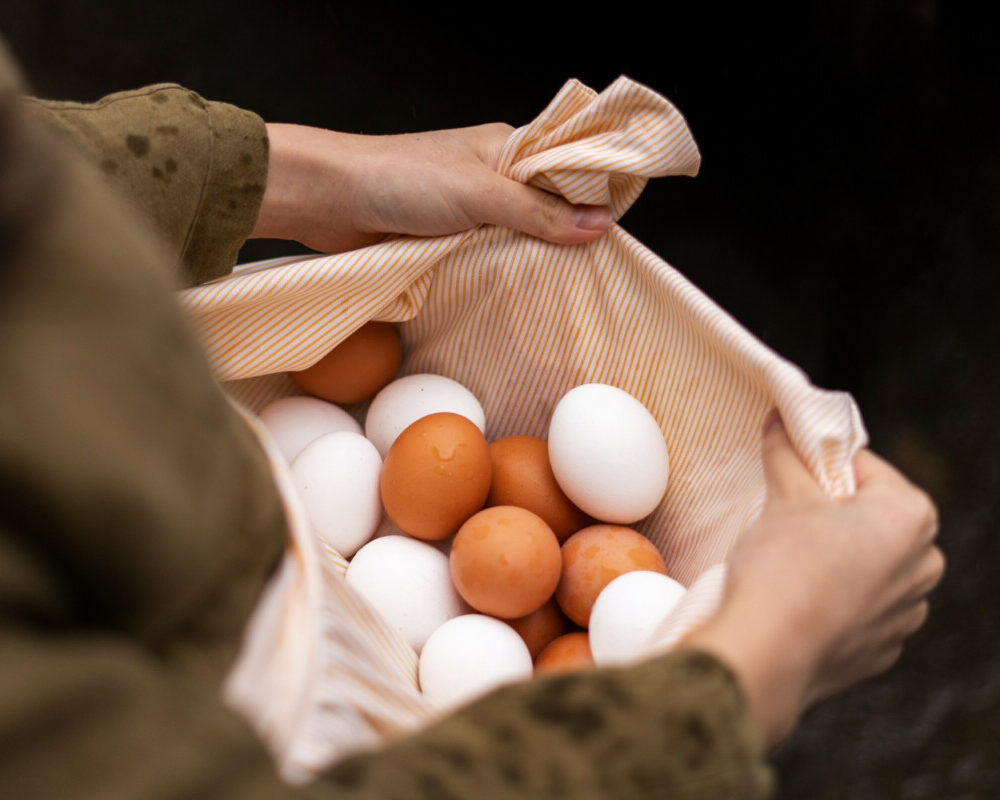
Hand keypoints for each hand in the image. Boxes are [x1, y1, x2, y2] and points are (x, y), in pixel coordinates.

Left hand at [250, 122, 611, 252]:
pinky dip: (499, 274)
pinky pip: (486, 260)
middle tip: (591, 272)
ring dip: (529, 261)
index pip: (567, 169)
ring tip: (560, 288)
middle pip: (546, 210)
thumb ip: (539, 211)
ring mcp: (469, 212)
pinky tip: (516, 292)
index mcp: (506, 149)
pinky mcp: (447, 242)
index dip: (592, 197)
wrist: (329, 200)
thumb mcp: (480, 193)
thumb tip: (599, 225)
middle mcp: (493, 178)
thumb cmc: (400, 179)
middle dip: (564, 238)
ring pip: (517, 239)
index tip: (614, 234)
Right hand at [685, 413, 943, 748]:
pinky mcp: (882, 652)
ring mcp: (907, 615)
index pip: (864, 467)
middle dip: (833, 512)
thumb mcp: (783, 496)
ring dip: (837, 558)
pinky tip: (800, 599)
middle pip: (872, 517)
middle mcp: (925, 564)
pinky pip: (860, 610)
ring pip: (868, 566)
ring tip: (790, 560)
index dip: (821, 465)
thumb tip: (780, 423)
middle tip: (787, 514)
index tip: (790, 470)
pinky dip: (834, 600)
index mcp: (912, 516)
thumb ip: (786, 453)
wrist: (770, 654)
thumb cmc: (785, 567)